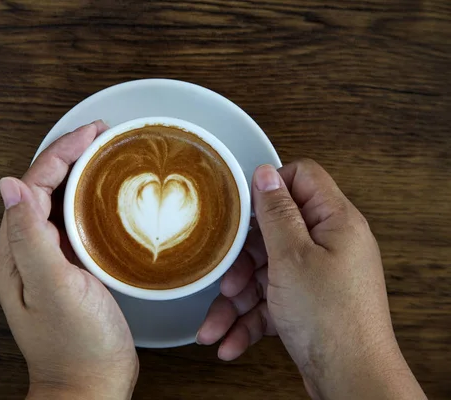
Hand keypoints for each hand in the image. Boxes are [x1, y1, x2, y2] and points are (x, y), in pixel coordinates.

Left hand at [0, 121, 137, 399]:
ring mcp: (47, 259)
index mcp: (15, 251)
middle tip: (101, 134)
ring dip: (78, 172)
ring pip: (58, 201)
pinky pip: (73, 222)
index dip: (61, 152)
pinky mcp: (68, 268)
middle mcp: (25, 251)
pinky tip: (105, 195)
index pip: (32, 184)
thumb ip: (29, 237)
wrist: (89, 386)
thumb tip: (8, 184)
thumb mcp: (53, 288)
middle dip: (69, 154)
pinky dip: (88, 199)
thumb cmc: (76, 345)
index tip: (92, 133)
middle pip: (42, 187)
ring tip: (103, 152)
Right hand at [197, 159, 424, 398]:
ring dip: (236, 302)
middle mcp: (328, 245)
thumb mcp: (292, 257)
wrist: (350, 380)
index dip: (270, 187)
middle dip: (241, 262)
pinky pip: (269, 302)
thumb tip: (265, 173)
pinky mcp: (305, 304)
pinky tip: (229, 342)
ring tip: (216, 326)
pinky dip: (248, 321)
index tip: (240, 208)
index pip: (303, 178)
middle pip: (273, 233)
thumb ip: (276, 212)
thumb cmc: (330, 319)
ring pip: (265, 273)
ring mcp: (316, 277)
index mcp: (334, 222)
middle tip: (226, 280)